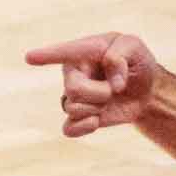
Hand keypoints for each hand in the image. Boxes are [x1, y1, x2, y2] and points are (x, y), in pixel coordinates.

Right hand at [25, 32, 159, 136]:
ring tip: (109, 99)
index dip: (46, 55)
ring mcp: (74, 96)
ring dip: (98, 108)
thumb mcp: (134, 46)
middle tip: (115, 88)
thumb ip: (120, 56)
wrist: (146, 89)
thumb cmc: (135, 61)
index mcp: (82, 51)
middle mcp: (72, 73)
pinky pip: (69, 128)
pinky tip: (96, 122)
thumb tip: (114, 84)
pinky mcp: (80, 116)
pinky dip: (82, 128)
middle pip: (74, 89)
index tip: (29, 58)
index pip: (64, 53)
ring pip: (74, 108)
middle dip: (101, 93)